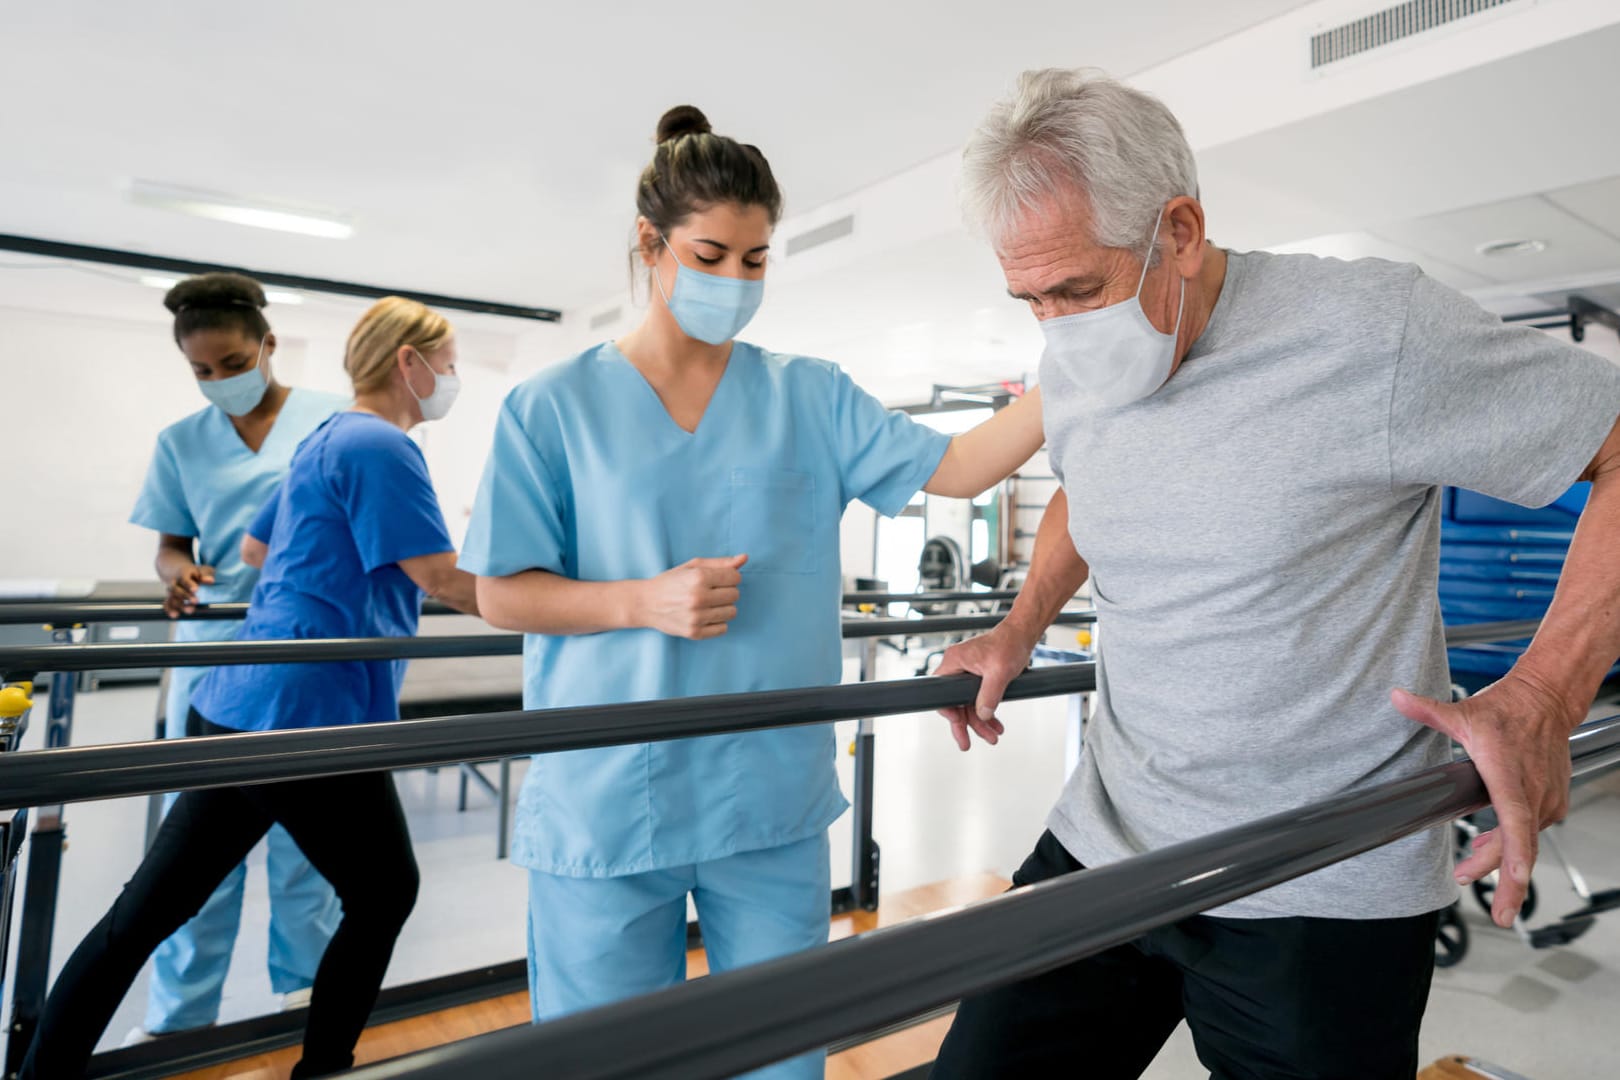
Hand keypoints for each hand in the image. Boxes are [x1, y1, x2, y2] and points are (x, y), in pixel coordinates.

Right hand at [163, 564, 214, 617]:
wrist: (175, 570)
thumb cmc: (194, 572)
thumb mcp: (201, 569)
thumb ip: (205, 574)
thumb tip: (211, 580)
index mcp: (182, 573)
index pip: (185, 579)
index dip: (189, 584)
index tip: (196, 590)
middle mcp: (174, 582)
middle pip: (176, 589)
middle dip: (185, 596)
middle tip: (196, 602)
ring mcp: (171, 590)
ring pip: (172, 597)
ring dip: (179, 605)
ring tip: (189, 611)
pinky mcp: (170, 597)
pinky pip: (167, 603)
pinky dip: (170, 609)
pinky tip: (175, 615)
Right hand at [638, 555, 745, 639]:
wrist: (645, 603)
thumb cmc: (670, 582)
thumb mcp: (692, 566)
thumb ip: (720, 563)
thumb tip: (744, 558)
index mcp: (698, 578)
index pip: (735, 577)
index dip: (729, 577)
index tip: (717, 579)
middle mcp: (698, 598)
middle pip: (735, 595)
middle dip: (726, 591)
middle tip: (711, 591)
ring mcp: (696, 618)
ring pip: (732, 612)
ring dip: (724, 607)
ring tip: (708, 604)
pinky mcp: (694, 633)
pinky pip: (723, 628)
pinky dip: (717, 622)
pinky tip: (705, 615)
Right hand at [935, 624, 1037, 750]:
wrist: (1023, 635)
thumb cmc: (1009, 644)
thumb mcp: (999, 672)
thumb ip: (990, 695)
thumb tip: (983, 715)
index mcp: (954, 662)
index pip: (941, 693)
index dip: (948, 712)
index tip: (958, 725)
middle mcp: (957, 668)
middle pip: (955, 703)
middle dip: (966, 725)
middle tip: (967, 744)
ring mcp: (967, 674)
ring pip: (968, 705)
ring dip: (980, 722)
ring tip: (993, 736)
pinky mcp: (979, 678)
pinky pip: (978, 700)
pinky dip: (987, 713)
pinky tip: (996, 725)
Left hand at [1392, 671, 1579, 927]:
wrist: (1546, 701)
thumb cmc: (1506, 710)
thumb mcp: (1462, 712)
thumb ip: (1428, 711)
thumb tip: (1396, 697)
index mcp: (1508, 775)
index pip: (1516, 821)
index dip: (1515, 854)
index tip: (1515, 880)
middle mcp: (1533, 792)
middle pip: (1519, 845)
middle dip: (1508, 882)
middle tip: (1494, 911)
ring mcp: (1546, 799)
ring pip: (1525, 841)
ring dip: (1500, 859)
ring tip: (1469, 868)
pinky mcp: (1552, 802)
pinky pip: (1531, 831)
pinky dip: (1512, 843)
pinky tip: (1490, 846)